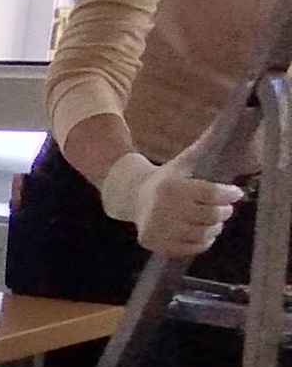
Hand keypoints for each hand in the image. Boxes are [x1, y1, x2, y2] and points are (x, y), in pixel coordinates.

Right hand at [102, 149, 245, 257]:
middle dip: (223, 211)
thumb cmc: (167, 177)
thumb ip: (207, 143)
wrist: (131, 195)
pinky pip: (189, 248)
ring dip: (214, 227)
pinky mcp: (153, 241)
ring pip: (201, 233)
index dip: (228, 194)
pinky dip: (201, 242)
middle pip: (209, 215)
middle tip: (225, 208)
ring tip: (214, 221)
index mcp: (172, 186)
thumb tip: (230, 119)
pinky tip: (201, 232)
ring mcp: (157, 227)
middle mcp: (163, 208)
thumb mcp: (185, 160)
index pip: (211, 193)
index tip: (235, 193)